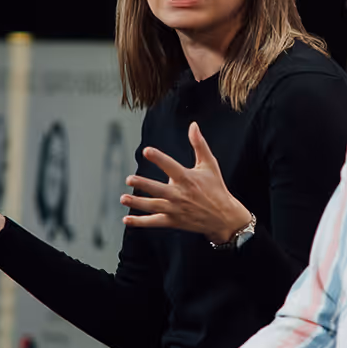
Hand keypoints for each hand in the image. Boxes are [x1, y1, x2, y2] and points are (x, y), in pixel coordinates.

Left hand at [123, 122, 251, 243]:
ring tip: (123, 198)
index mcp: (187, 179)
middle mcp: (180, 195)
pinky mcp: (173, 221)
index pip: (170, 166)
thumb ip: (199, 144)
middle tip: (129, 179)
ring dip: (137, 202)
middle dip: (143, 184)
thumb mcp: (210, 164)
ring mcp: (176, 209)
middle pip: (158, 189)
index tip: (146, 151)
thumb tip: (193, 125)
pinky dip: (140, 222)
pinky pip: (154, 222)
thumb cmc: (216, 188)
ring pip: (153, 206)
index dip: (158, 158)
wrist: (224, 217)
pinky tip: (126, 219)